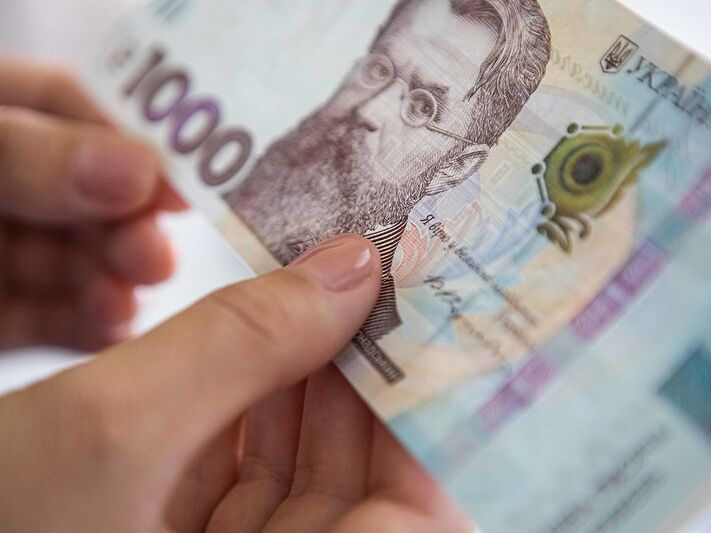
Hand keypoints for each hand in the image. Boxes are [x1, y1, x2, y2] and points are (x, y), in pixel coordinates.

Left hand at [0, 55, 185, 351]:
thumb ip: (27, 156)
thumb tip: (138, 165)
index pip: (74, 110)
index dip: (133, 142)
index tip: (183, 185)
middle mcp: (3, 185)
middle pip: (87, 194)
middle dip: (127, 225)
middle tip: (154, 257)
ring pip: (74, 260)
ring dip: (111, 282)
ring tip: (124, 303)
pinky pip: (50, 318)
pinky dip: (85, 326)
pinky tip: (111, 330)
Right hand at [0, 235, 470, 531]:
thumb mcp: (110, 425)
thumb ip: (239, 339)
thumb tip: (351, 267)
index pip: (414, 521)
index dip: (441, 427)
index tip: (440, 330)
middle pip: (369, 486)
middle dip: (376, 381)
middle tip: (387, 288)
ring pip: (311, 470)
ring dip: (320, 379)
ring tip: (333, 295)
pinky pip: (256, 468)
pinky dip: (265, 399)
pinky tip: (273, 338)